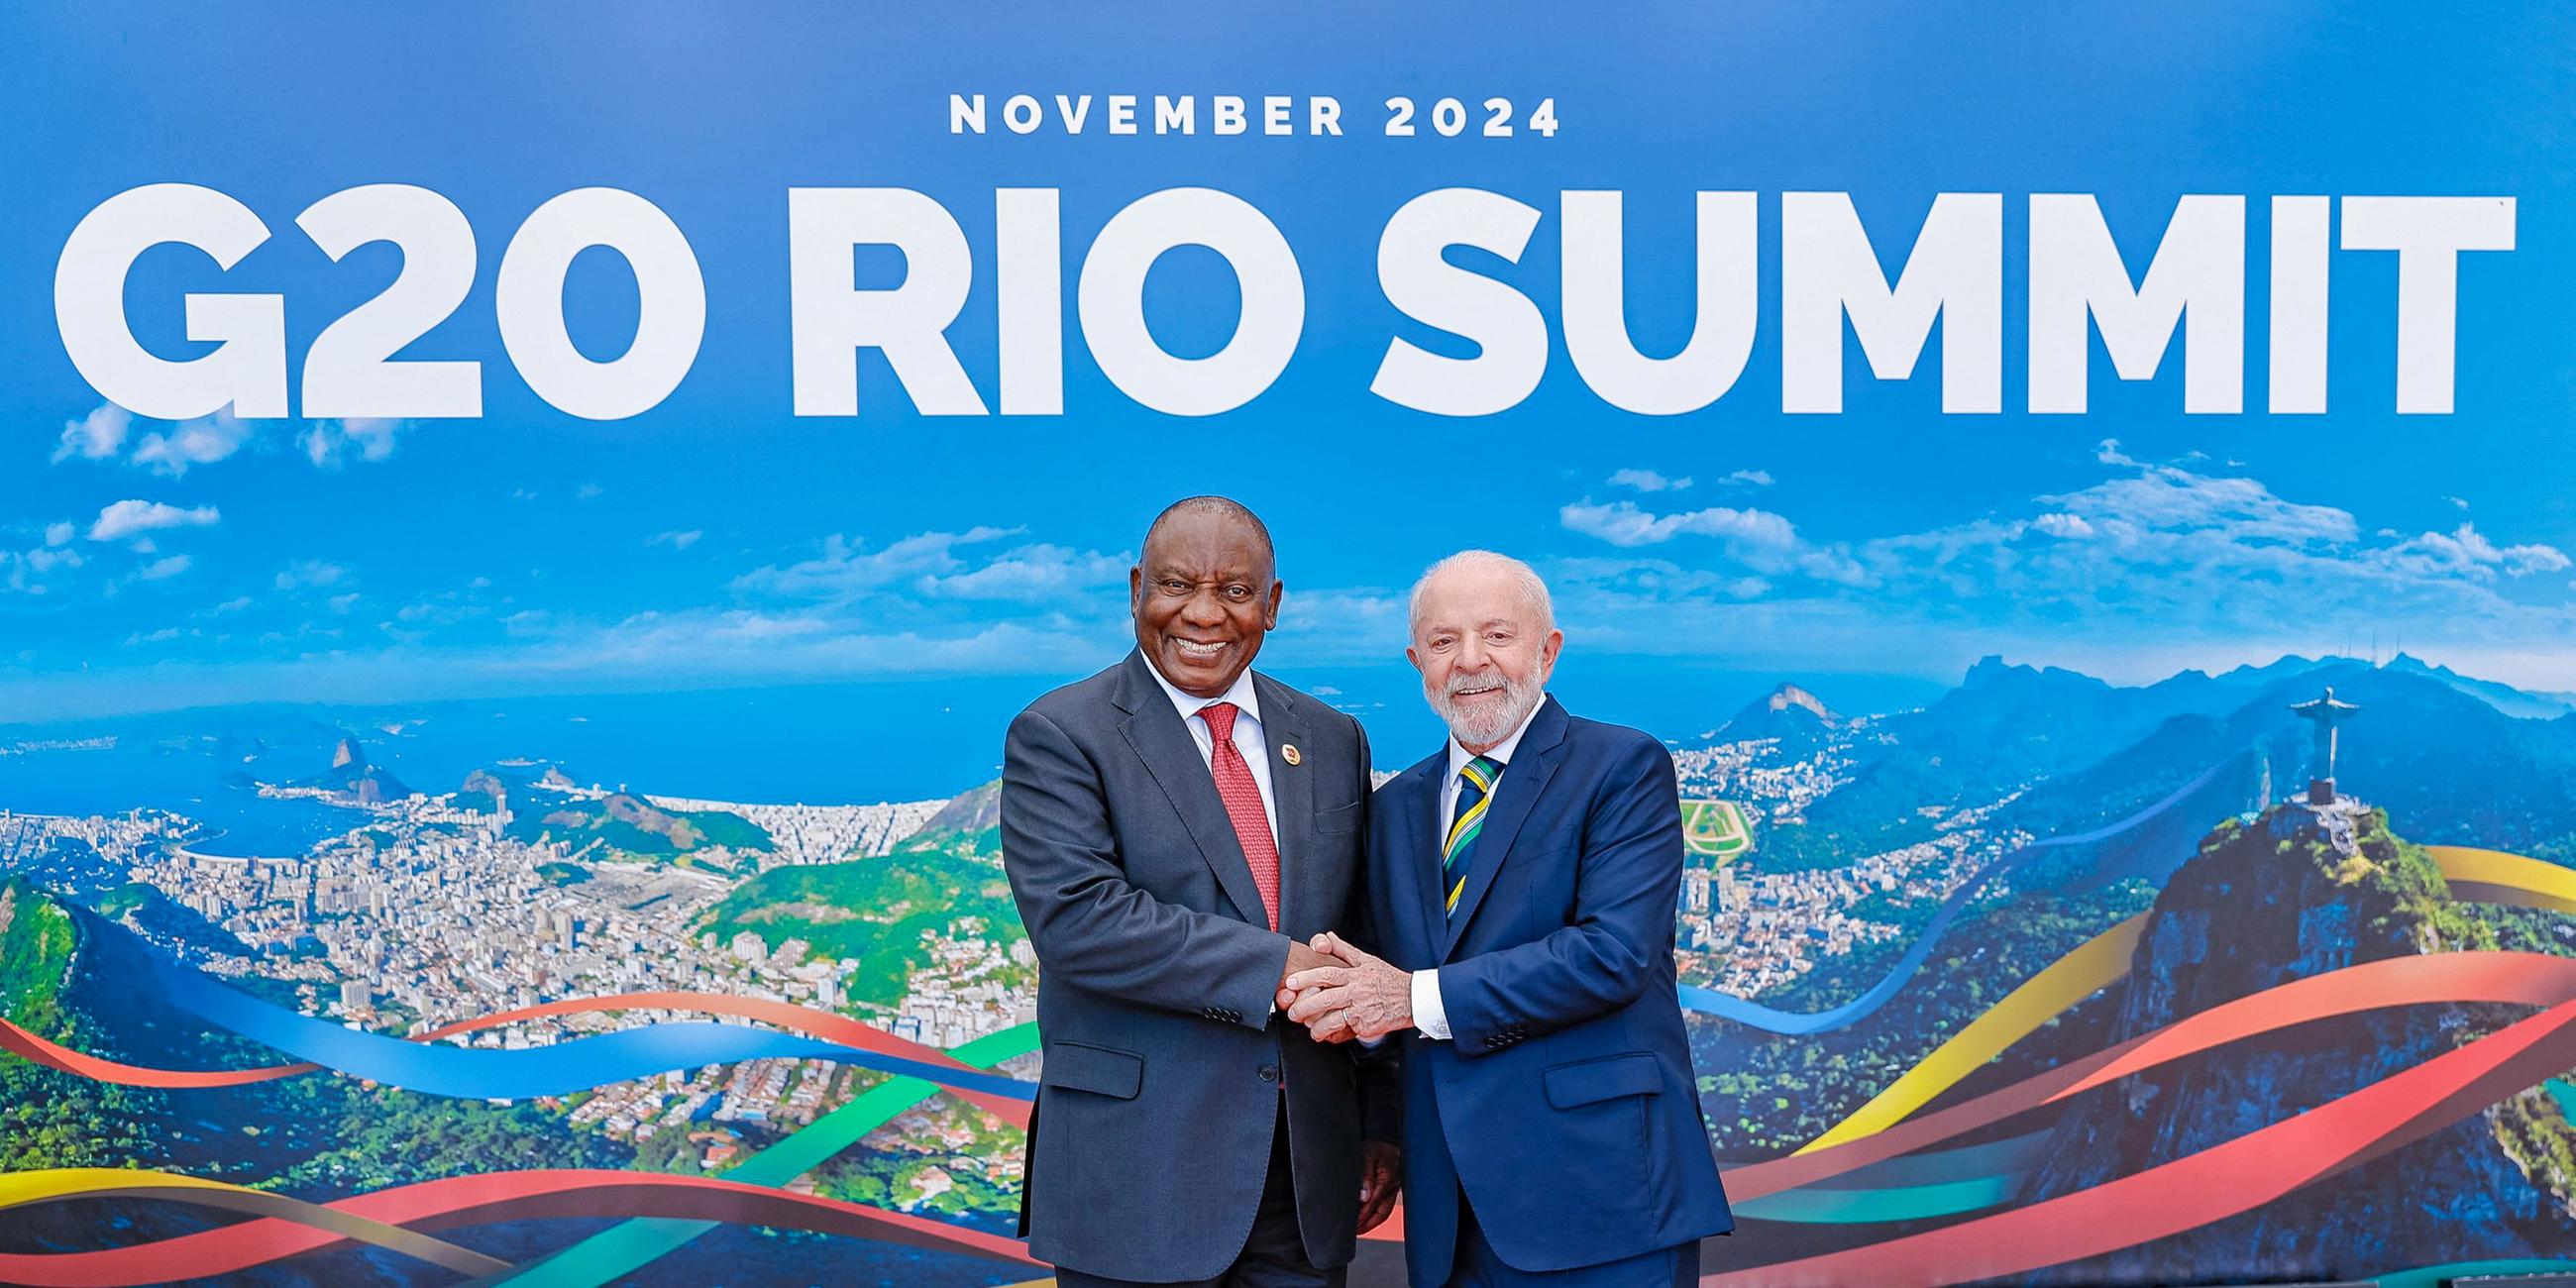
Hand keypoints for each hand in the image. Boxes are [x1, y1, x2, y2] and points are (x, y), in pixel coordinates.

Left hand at [1283, 932, 1412, 1041]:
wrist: (1412, 999)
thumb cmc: (1388, 979)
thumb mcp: (1366, 960)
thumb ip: (1343, 950)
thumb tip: (1327, 936)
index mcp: (1354, 975)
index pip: (1326, 974)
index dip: (1306, 978)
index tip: (1290, 982)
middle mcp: (1356, 992)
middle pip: (1325, 999)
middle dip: (1305, 1007)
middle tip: (1292, 1012)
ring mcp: (1361, 1010)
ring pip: (1333, 1020)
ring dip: (1317, 1027)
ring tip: (1309, 1030)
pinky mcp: (1366, 1026)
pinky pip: (1345, 1032)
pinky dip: (1333, 1035)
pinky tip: (1326, 1037)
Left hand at [1357, 1139, 1400, 1233]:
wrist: (1386, 1141)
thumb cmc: (1376, 1148)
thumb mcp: (1367, 1155)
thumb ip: (1365, 1175)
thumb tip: (1364, 1196)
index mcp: (1389, 1177)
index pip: (1376, 1200)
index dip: (1364, 1213)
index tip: (1354, 1223)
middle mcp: (1394, 1186)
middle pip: (1383, 1211)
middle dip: (1369, 1224)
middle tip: (1355, 1232)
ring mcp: (1393, 1189)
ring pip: (1384, 1211)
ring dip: (1371, 1222)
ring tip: (1357, 1229)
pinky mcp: (1390, 1190)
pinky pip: (1383, 1206)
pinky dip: (1373, 1214)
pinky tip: (1362, 1218)